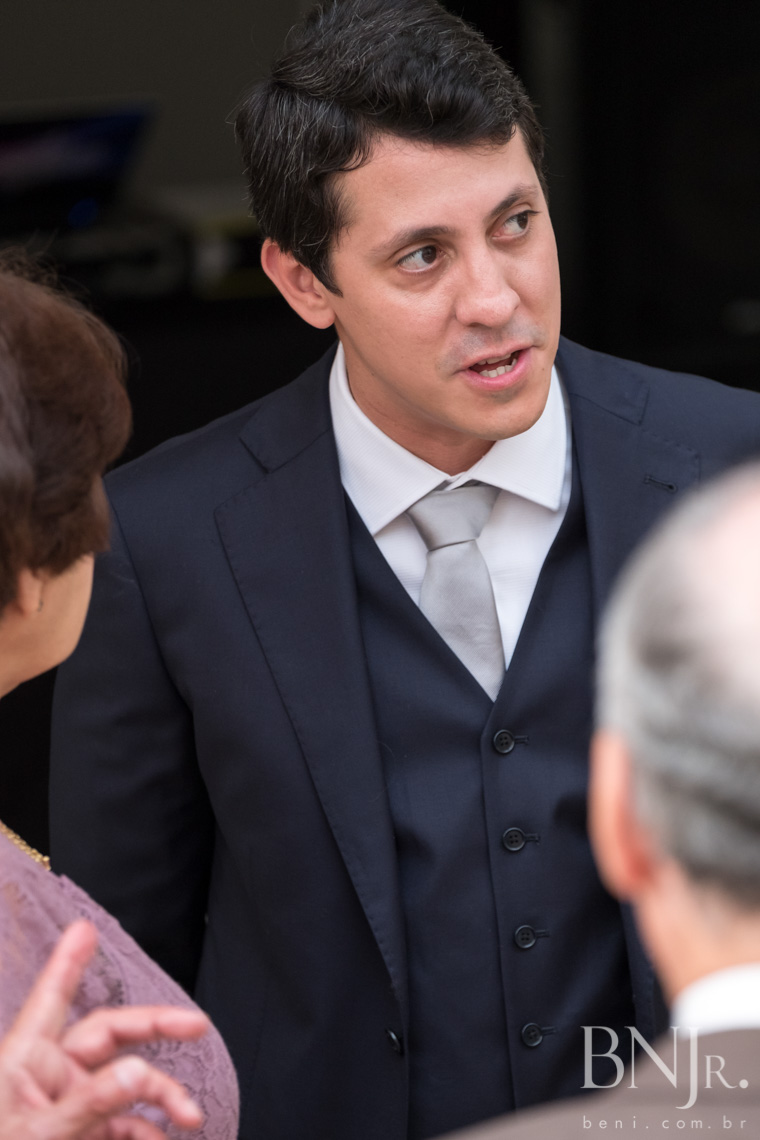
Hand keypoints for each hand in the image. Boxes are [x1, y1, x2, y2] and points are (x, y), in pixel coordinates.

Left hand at [0, 919, 208, 1138]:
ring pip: (122, 1086)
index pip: (52, 1000)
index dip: (69, 963)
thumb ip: (87, 1107)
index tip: (85, 928)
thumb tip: (137, 1073)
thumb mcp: (36, 1138)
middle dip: (154, 1029)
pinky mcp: (75, 1139)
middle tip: (198, 1026)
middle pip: (107, 1035)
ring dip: (160, 1097)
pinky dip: (145, 1133)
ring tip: (190, 1118)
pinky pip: (119, 1127)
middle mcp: (45, 1077)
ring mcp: (63, 1109)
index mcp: (24, 1061)